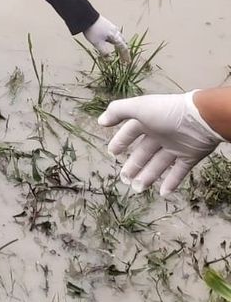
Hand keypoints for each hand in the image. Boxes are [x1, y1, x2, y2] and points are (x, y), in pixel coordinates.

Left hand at [83, 15, 129, 61]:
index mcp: (115, 36)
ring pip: (120, 38)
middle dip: (124, 51)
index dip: (126, 56)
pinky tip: (113, 41)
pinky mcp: (108, 25)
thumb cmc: (92, 30)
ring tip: (120, 51)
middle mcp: (116, 32)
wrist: (86, 16)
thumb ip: (104, 52)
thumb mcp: (97, 43)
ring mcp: (112, 27)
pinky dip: (117, 40)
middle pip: (123, 42)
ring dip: (121, 45)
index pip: (123, 48)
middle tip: (124, 59)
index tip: (127, 63)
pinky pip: (116, 34)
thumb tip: (110, 61)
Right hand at [98, 92, 223, 194]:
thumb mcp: (138, 107)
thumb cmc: (167, 111)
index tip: (112, 154)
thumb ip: (117, 111)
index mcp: (147, 122)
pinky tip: (163, 193)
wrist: (200, 119)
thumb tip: (100, 122)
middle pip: (143, 153)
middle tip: (124, 179)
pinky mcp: (189, 158)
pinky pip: (178, 172)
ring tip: (137, 188)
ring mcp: (175, 147)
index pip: (130, 133)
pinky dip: (171, 183)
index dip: (121, 142)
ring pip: (158, 165)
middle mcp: (160, 135)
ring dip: (147, 177)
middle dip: (133, 166)